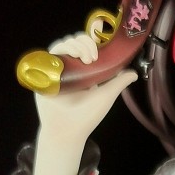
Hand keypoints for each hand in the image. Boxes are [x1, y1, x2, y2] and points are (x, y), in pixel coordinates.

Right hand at [31, 27, 137, 174]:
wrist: (67, 136)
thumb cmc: (86, 119)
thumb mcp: (106, 98)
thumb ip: (117, 84)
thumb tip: (134, 72)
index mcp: (84, 69)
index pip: (88, 44)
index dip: (95, 38)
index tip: (106, 42)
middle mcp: (68, 67)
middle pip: (73, 41)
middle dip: (85, 42)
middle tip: (95, 54)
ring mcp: (54, 72)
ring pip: (59, 46)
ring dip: (72, 47)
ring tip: (84, 60)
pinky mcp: (41, 78)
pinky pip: (44, 59)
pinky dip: (54, 57)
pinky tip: (66, 62)